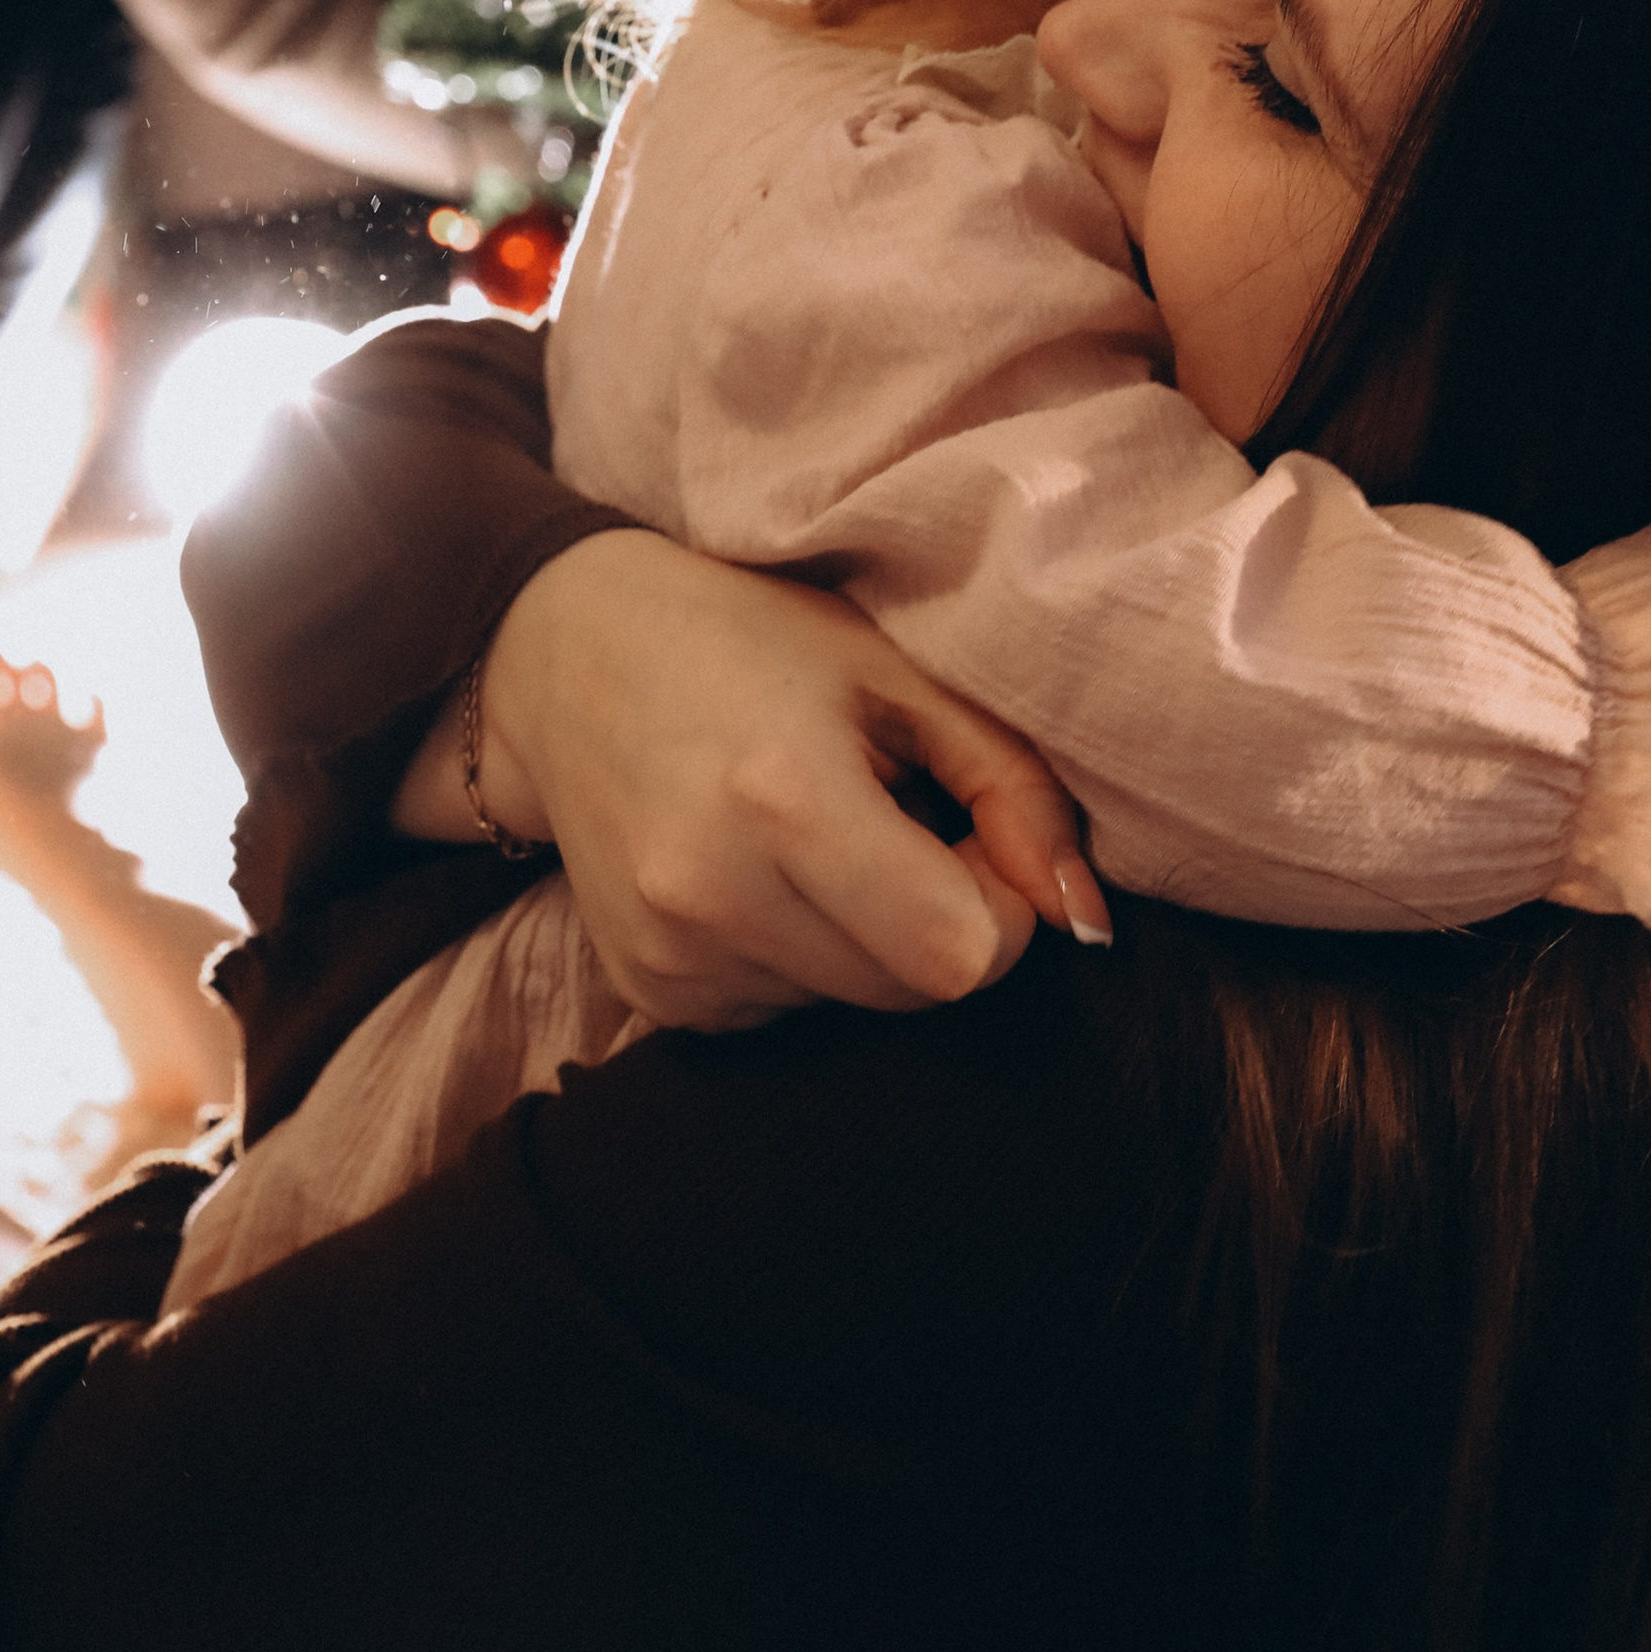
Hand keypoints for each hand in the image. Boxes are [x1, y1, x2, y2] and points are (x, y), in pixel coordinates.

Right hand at [394, 531, 1108, 1029]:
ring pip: (852, 1007)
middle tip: (898, 823)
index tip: (965, 828)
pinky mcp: (651, 994)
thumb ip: (1015, 789)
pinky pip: (786, 1012)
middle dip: (941, 923)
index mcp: (786, 800)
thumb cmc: (753, 639)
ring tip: (817, 835)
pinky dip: (802, 958)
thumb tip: (1085, 916)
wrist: (565, 654)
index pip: (961, 955)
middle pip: (914, 992)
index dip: (998, 903)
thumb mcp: (899, 675)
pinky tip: (760, 871)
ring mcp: (671, 958)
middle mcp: (713, 896)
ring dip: (868, 942)